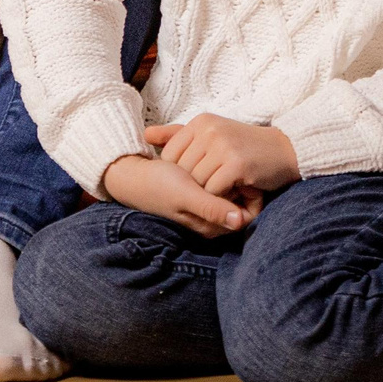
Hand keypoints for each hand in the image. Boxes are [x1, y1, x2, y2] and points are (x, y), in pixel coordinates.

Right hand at [101, 154, 257, 237]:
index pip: (246, 216)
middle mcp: (210, 218)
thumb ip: (211, 208)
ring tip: (224, 159)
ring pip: (231, 190)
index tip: (245, 178)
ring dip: (231, 174)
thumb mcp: (185, 195)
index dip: (250, 196)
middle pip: (241, 203)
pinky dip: (219, 170)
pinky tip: (212, 156)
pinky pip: (218, 182)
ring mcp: (205, 204)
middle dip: (242, 184)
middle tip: (236, 165)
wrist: (131, 175)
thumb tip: (241, 221)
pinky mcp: (199, 191)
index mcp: (210, 225)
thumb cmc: (158, 185)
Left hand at [147, 116, 300, 199]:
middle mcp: (208, 130)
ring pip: (196, 182)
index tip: (199, 176)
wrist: (286, 150)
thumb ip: (178, 134)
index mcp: (200, 122)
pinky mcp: (236, 164)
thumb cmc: (245, 146)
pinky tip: (234, 191)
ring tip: (226, 187)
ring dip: (209, 192)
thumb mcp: (211, 134)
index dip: (180, 173)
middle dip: (195, 184)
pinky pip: (213, 190)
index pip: (170, 155)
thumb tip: (145, 134)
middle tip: (215, 184)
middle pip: (182, 171)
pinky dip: (221, 197)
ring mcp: (222, 146)